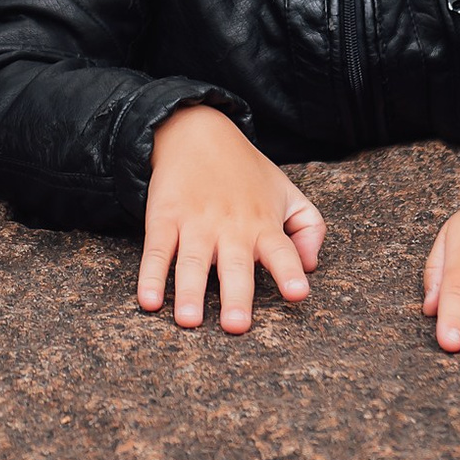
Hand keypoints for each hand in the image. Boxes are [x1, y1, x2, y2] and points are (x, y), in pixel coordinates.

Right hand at [138, 105, 323, 333]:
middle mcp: (231, 227)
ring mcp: (195, 223)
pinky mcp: (164, 219)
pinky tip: (148, 301)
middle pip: (235, 266)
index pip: (283, 251)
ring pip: (192, 263)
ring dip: (189, 292)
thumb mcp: (288, 192)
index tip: (298, 293)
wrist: (195, 133)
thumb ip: (310, 227)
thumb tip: (310, 267)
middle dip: (236, 296)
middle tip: (237, 326)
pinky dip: (150, 276)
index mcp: (264, 224)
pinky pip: (157, 251)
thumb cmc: (247, 173)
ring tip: (189, 321)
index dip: (290, 272)